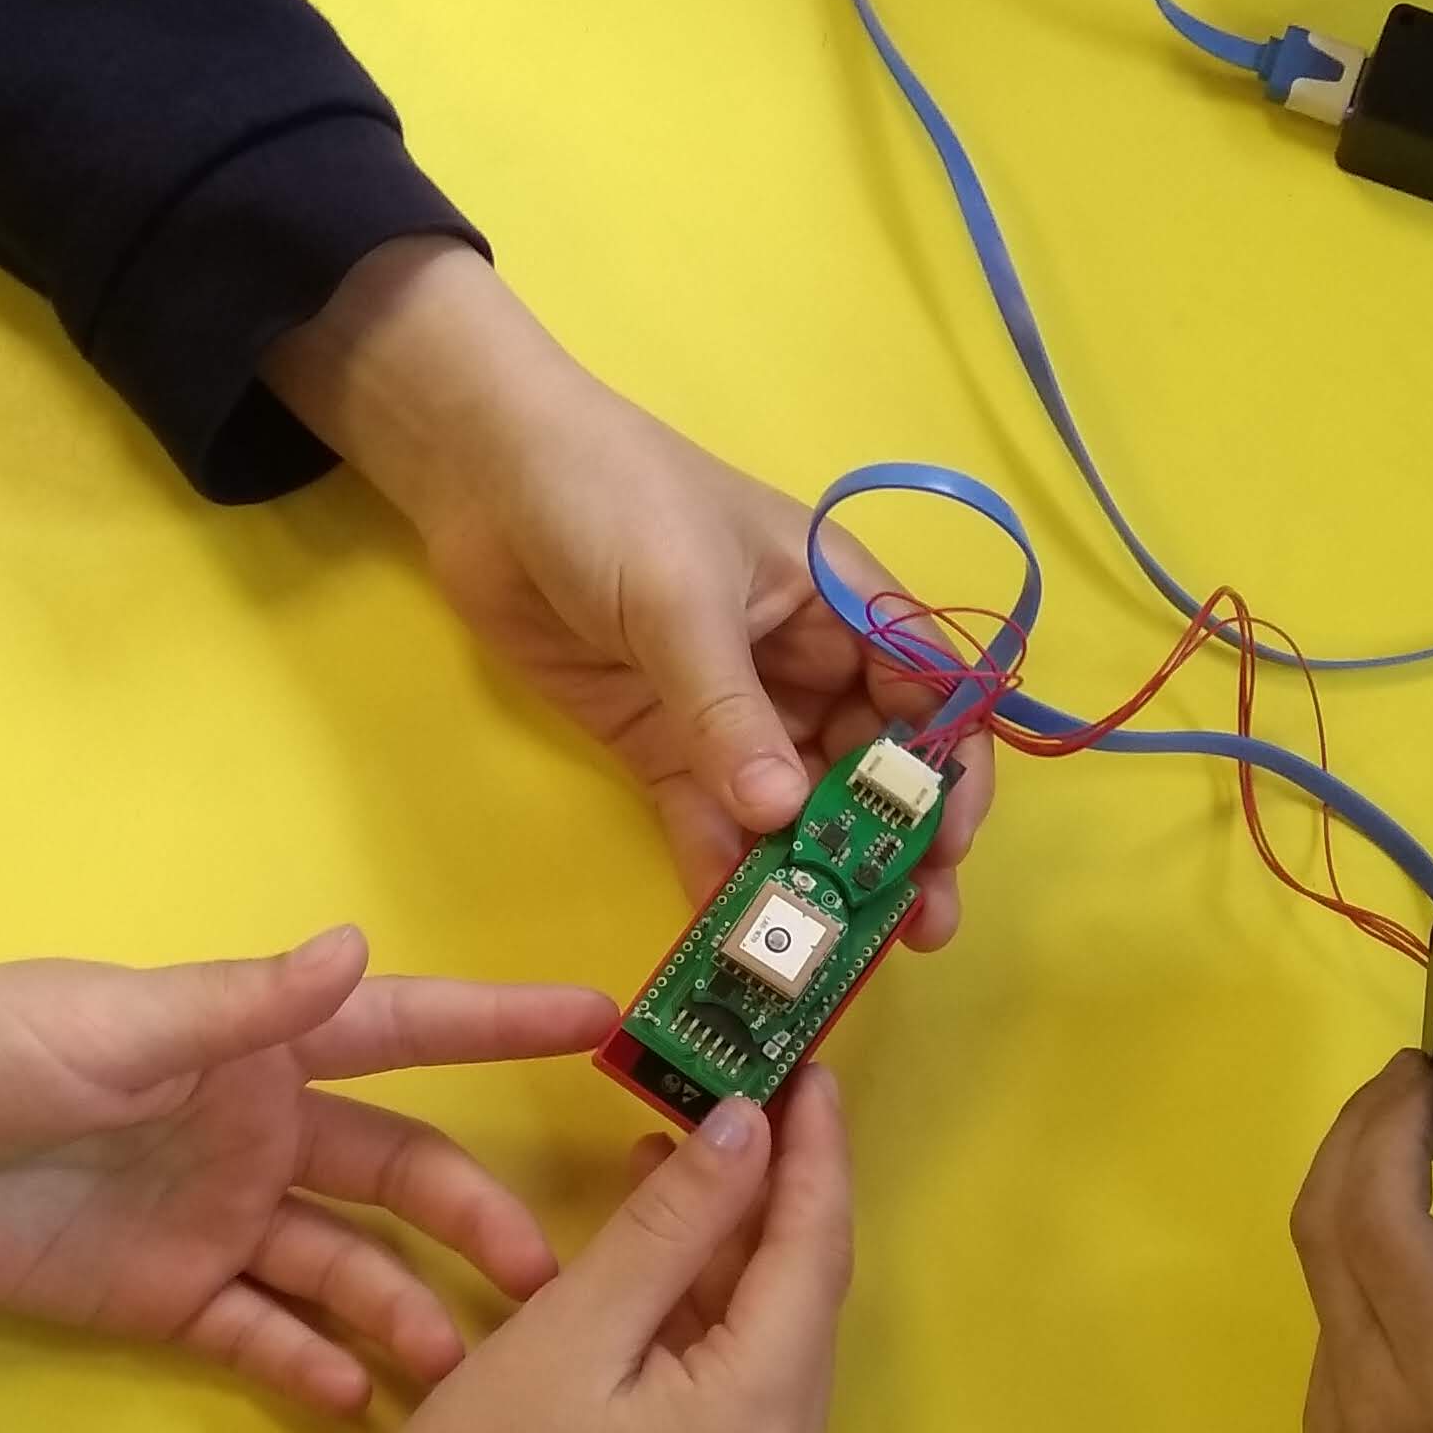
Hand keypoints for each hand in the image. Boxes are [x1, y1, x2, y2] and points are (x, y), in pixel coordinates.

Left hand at [0, 929, 613, 1413]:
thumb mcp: (107, 1022)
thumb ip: (236, 1007)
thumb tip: (358, 950)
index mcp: (254, 1048)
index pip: (404, 1029)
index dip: (501, 1024)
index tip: (605, 1021)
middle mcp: (259, 1133)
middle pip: (401, 1177)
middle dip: (479, 1221)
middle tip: (553, 1280)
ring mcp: (218, 1220)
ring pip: (348, 1267)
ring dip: (412, 1311)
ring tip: (474, 1370)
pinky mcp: (164, 1297)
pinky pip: (262, 1334)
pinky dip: (314, 1363)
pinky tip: (363, 1398)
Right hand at [224, 1069, 854, 1432]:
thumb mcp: (572, 1325)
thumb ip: (675, 1222)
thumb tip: (754, 1125)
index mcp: (764, 1426)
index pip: (815, 1257)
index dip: (816, 1155)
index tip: (810, 1069)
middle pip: (804, 1304)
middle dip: (769, 1199)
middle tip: (734, 1097)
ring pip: (776, 1347)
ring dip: (730, 1260)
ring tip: (670, 1166)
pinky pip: (749, 1397)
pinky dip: (712, 1327)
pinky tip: (661, 1268)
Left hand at [263, 240, 993, 942]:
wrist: (482, 477)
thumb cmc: (611, 496)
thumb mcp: (680, 596)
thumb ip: (729, 710)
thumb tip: (782, 816)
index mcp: (840, 603)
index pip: (930, 693)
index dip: (951, 771)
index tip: (948, 846)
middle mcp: (803, 666)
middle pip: (871, 770)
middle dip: (892, 849)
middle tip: (911, 930)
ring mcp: (732, 714)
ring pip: (794, 811)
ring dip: (812, 879)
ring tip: (824, 954)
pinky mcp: (662, 748)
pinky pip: (709, 822)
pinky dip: (724, 875)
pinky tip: (734, 932)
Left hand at [1290, 1057, 1432, 1432]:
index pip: (1376, 1214)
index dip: (1389, 1123)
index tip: (1430, 1069)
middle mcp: (1374, 1401)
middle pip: (1323, 1222)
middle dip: (1368, 1134)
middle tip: (1426, 1085)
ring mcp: (1338, 1423)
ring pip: (1331, 1262)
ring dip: (1395, 1216)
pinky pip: (1343, 1312)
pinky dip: (1394, 1278)